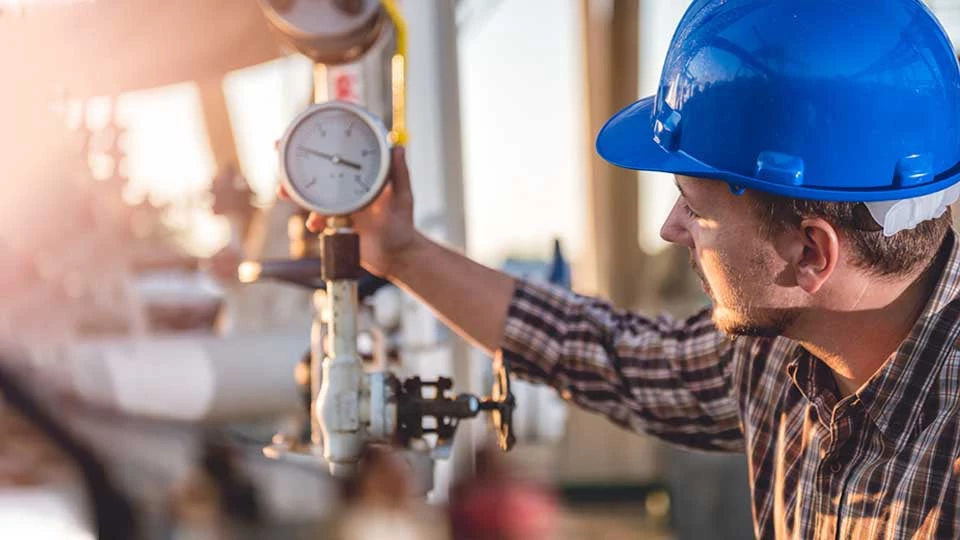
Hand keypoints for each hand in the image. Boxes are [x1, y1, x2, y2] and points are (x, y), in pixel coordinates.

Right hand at [277, 146, 417, 277]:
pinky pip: (316, 217)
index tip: (310, 123)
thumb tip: (398, 148)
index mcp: (364, 174)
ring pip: (311, 192)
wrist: (395, 257)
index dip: (325, 134)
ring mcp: (339, 203)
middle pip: (318, 166)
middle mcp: (348, 185)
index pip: (343, 148)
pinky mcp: (333, 222)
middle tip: (278, 150)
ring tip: (283, 190)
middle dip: (295, 159)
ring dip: (294, 190)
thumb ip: (400, 175)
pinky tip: (314, 224)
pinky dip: (312, 219)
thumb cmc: (402, 226)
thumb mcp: (402, 199)